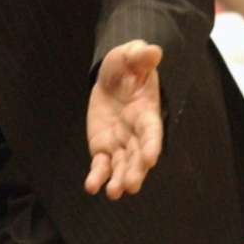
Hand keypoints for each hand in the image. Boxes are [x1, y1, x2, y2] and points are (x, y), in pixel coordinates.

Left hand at [84, 40, 162, 199]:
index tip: (150, 158)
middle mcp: (136, 134)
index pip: (152, 132)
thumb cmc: (126, 67)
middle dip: (135, 170)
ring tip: (113, 193)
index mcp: (146, 113)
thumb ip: (139, 56)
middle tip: (129, 185)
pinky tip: (91, 187)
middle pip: (138, 156)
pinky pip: (101, 164)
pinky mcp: (103, 147)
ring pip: (122, 165)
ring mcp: (120, 143)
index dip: (152, 144)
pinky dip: (97, 176)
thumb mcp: (129, 56)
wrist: (112, 79)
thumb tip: (152, 50)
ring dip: (119, 179)